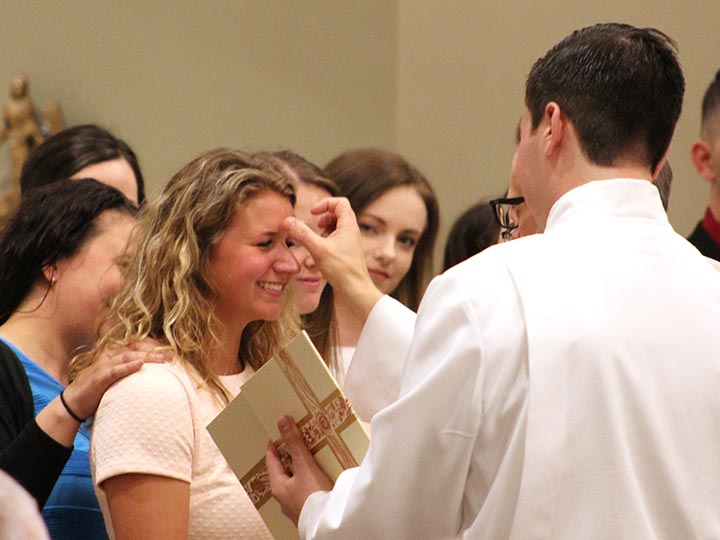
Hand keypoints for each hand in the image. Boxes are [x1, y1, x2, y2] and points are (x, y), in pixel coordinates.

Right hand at [63, 340, 170, 419]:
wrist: (73, 403)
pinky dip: (128, 366)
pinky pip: (115, 370)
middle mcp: (110, 355)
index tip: (170, 350)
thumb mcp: (115, 378)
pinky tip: (140, 364)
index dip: (154, 345)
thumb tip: (148, 372)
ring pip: (128, 355)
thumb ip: (129, 372)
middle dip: (155, 350)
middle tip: (172, 356)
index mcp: (114, 354)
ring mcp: (104, 365)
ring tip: (163, 360)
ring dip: (147, 357)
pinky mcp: (99, 377)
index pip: (137, 344)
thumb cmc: (97, 391)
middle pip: (136, 348)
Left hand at [266, 416, 333, 524]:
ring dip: (299, 472)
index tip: (275, 437)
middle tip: (292, 445)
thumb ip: (294, 443)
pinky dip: (308, 482)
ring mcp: (296, 507)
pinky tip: (317, 479)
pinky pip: (305, 492)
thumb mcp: (304, 466)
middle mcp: (284, 498)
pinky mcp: (308, 511)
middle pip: (282, 473)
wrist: (329, 524)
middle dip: (287, 459)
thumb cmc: (314, 497)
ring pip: (294, 484)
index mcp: (279, 487)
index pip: (271, 462)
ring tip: (306, 461)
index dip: (273, 448)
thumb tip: (282, 420)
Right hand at [283, 197, 381, 319]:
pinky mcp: (346, 254)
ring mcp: (350, 244)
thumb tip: (287, 221)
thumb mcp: (318, 249)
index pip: (341, 203)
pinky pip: (335, 242)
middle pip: (338, 214)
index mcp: (349, 226)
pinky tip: (317, 257)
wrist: (356, 291)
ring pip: (335, 229)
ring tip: (316, 241)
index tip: (313, 213)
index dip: (325, 203)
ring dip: (323, 232)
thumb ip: (302, 234)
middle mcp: (351, 233)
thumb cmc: (342, 270)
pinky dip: (324, 244)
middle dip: (323, 218)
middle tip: (315, 227)